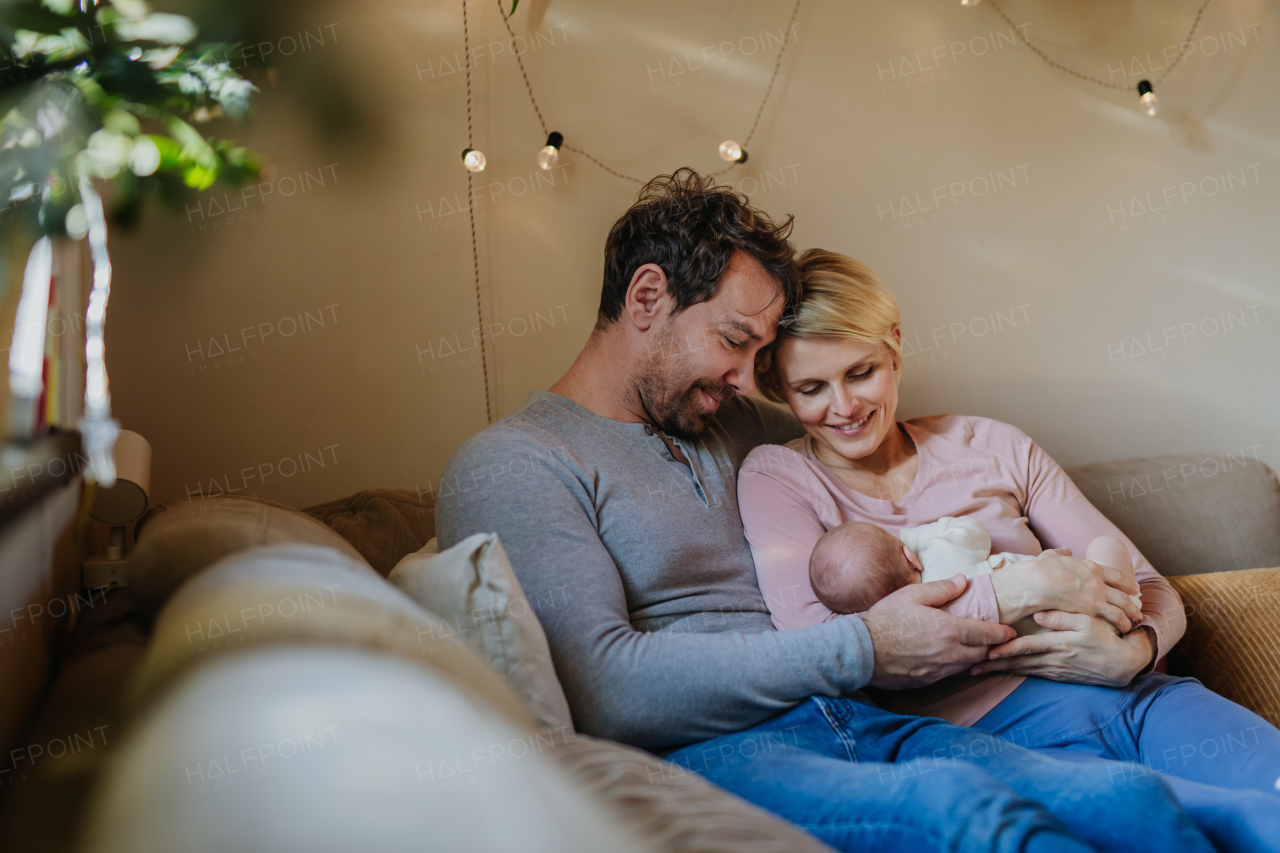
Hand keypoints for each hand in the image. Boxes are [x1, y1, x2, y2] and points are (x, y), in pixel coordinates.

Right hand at [865, 574, 1015, 688]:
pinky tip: (950, 657)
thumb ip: (941, 589)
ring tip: (974, 647)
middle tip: (994, 639)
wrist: (861, 650)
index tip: (1010, 631)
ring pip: (968, 665)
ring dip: (975, 656)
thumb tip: (963, 581)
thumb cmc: (885, 619)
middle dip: (990, 646)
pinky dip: (957, 665)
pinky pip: (951, 674)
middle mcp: (950, 654)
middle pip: (982, 653)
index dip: (1002, 633)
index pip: (987, 634)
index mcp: (949, 630)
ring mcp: (939, 670)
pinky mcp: (928, 681)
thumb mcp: (912, 595)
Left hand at [968, 611, 1154, 685]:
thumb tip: (1039, 615)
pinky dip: (1014, 673)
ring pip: (1021, 670)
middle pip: (1016, 663)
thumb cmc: (1106, 639)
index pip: (1023, 648)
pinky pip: (1031, 674)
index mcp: (1056, 644)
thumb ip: (1062, 618)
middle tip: (967, 667)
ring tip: (977, 670)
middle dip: (992, 665)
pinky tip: (1002, 672)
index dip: (1002, 651)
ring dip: (999, 671)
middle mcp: (1052, 660)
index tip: (983, 652)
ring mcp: (1054, 670)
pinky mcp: (1058, 676)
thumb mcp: (1088, 623)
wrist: (1124, 664)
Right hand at [989, 551, 1141, 632]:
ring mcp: (1096, 599)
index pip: (1117, 577)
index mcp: (1092, 568)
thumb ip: (1062, 553)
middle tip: (1138, 612)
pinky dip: (1116, 627)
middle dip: (1133, 606)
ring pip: (1120, 611)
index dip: (1128, 584)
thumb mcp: (1052, 556)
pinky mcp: (1089, 614)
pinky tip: (1118, 631)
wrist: (1035, 583)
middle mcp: (1099, 583)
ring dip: (1127, 619)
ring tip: (1130, 626)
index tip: (1135, 589)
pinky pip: (1109, 621)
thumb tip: (1067, 550)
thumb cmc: (1040, 569)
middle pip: (1123, 596)